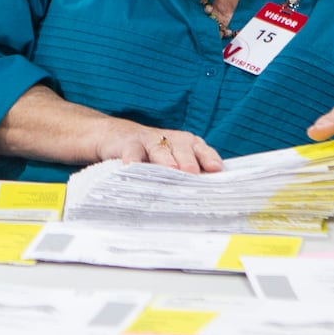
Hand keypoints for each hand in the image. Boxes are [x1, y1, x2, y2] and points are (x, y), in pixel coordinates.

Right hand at [93, 121, 222, 174]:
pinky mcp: (129, 143)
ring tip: (170, 169)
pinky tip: (132, 166)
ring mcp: (149, 140)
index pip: (202, 150)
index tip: (216, 169)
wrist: (117, 135)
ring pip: (159, 148)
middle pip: (183, 148)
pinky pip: (132, 151)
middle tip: (192, 172)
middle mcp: (171, 140)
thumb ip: (188, 175)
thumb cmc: (152, 154)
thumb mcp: (173, 160)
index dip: (209, 158)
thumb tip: (206, 199)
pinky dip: (133, 158)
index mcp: (188, 144)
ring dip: (165, 159)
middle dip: (189, 160)